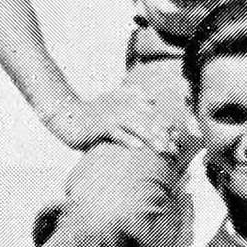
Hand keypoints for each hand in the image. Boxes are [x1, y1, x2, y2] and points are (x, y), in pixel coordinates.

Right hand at [54, 82, 187, 158]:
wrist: (68, 115)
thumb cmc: (93, 113)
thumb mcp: (114, 101)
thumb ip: (133, 96)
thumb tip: (153, 98)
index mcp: (127, 100)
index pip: (152, 112)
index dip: (166, 125)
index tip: (178, 138)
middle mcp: (122, 105)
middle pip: (147, 120)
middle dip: (163, 135)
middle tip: (175, 149)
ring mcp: (111, 115)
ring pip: (136, 126)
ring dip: (150, 138)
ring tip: (163, 149)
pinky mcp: (99, 125)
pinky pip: (116, 133)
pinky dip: (127, 139)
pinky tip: (138, 147)